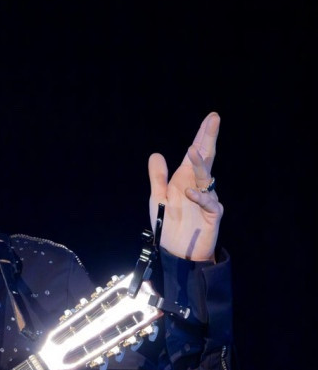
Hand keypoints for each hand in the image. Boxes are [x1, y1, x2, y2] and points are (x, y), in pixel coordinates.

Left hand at [148, 111, 223, 260]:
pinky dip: (199, 197)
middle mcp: (198, 185)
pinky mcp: (212, 215)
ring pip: (206, 177)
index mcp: (185, 179)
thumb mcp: (158, 198)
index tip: (211, 117)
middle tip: (213, 119)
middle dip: (208, 139)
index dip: (202, 136)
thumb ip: (157, 178)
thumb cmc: (169, 225)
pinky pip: (208, 202)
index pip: (196, 154)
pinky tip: (189, 191)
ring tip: (192, 150)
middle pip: (206, 158)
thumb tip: (156, 154)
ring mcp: (207, 199)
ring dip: (199, 164)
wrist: (176, 251)